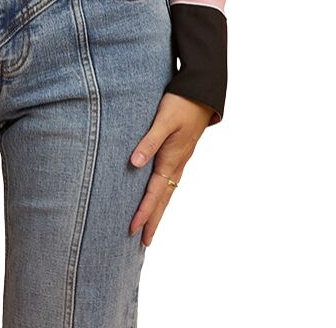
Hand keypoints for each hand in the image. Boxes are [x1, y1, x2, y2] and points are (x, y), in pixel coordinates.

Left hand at [128, 92, 214, 245]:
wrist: (202, 93)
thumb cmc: (181, 103)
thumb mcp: (164, 120)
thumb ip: (149, 141)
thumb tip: (134, 164)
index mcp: (172, 159)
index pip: (154, 193)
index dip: (143, 212)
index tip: (133, 229)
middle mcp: (177, 163)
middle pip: (163, 199)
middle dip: (153, 220)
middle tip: (143, 242)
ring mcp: (180, 159)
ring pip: (168, 191)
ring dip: (158, 209)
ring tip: (150, 225)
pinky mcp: (180, 152)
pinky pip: (170, 180)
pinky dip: (163, 193)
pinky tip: (159, 194)